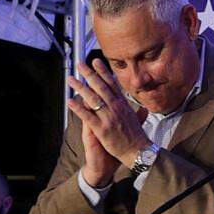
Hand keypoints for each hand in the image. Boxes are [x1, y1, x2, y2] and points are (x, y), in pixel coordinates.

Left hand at [66, 59, 149, 174]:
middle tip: (80, 64)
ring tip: (71, 79)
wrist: (138, 152)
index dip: (103, 72)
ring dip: (80, 87)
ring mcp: (108, 118)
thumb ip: (138, 113)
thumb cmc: (137, 138)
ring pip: (92, 98)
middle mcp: (116, 108)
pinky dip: (78, 108)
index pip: (112, 84)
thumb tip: (143, 109)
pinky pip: (87, 116)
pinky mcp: (101, 129)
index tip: (96, 61)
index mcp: (123, 105)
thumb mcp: (138, 122)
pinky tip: (70, 101)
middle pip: (101, 87)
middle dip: (89, 74)